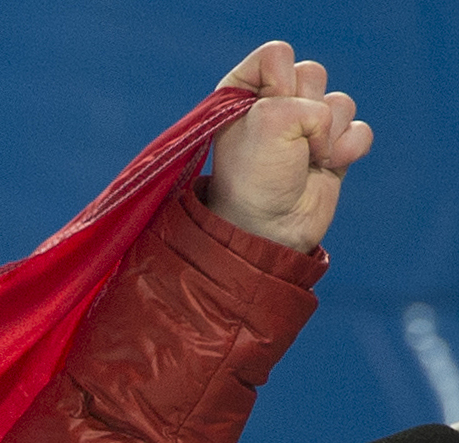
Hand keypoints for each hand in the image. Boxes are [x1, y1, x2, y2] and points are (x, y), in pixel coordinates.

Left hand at [205, 42, 370, 253]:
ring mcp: (306, 128)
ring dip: (328, 132)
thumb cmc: (254, 178)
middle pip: (313, 72)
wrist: (269, 229)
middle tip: (287, 140)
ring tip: (306, 159)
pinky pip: (359, 130)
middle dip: (307, 105)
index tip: (265, 111)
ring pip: (341, 101)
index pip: (276, 54)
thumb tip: (325, 114)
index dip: (279, 80)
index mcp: (244, 94)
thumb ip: (296, 93)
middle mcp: (275, 106)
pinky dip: (349, 148)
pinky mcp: (332, 149)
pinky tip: (329, 166)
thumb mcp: (264, 121)